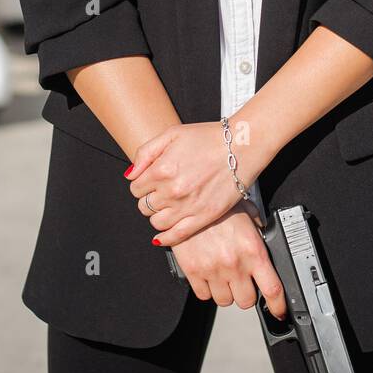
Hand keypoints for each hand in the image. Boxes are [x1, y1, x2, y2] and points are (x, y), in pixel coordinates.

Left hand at [126, 119, 266, 243]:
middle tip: (160, 193)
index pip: (135, 188)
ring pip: (157, 222)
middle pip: (144, 206)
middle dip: (149, 200)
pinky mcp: (204, 217)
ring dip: (157, 216)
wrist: (241, 146)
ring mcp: (188, 206)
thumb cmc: (209, 137)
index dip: (141, 185)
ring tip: (167, 207)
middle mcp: (172, 191)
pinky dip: (165, 238)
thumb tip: (130, 174)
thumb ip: (145, 153)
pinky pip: (176, 236)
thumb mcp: (172, 134)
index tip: (149, 183)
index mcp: (162, 170)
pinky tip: (162, 237)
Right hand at [168, 205, 286, 320]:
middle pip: (247, 301)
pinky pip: (204, 295)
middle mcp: (235, 264)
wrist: (188, 201)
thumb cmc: (219, 205)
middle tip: (243, 282)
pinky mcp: (194, 272)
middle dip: (247, 294)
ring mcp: (213, 270)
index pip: (273, 289)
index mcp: (253, 250)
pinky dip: (207, 289)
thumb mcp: (247, 212)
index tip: (279, 311)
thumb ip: (259, 229)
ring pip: (225, 301)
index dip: (278, 306)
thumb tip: (265, 237)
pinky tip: (208, 274)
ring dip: (226, 292)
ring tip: (223, 275)